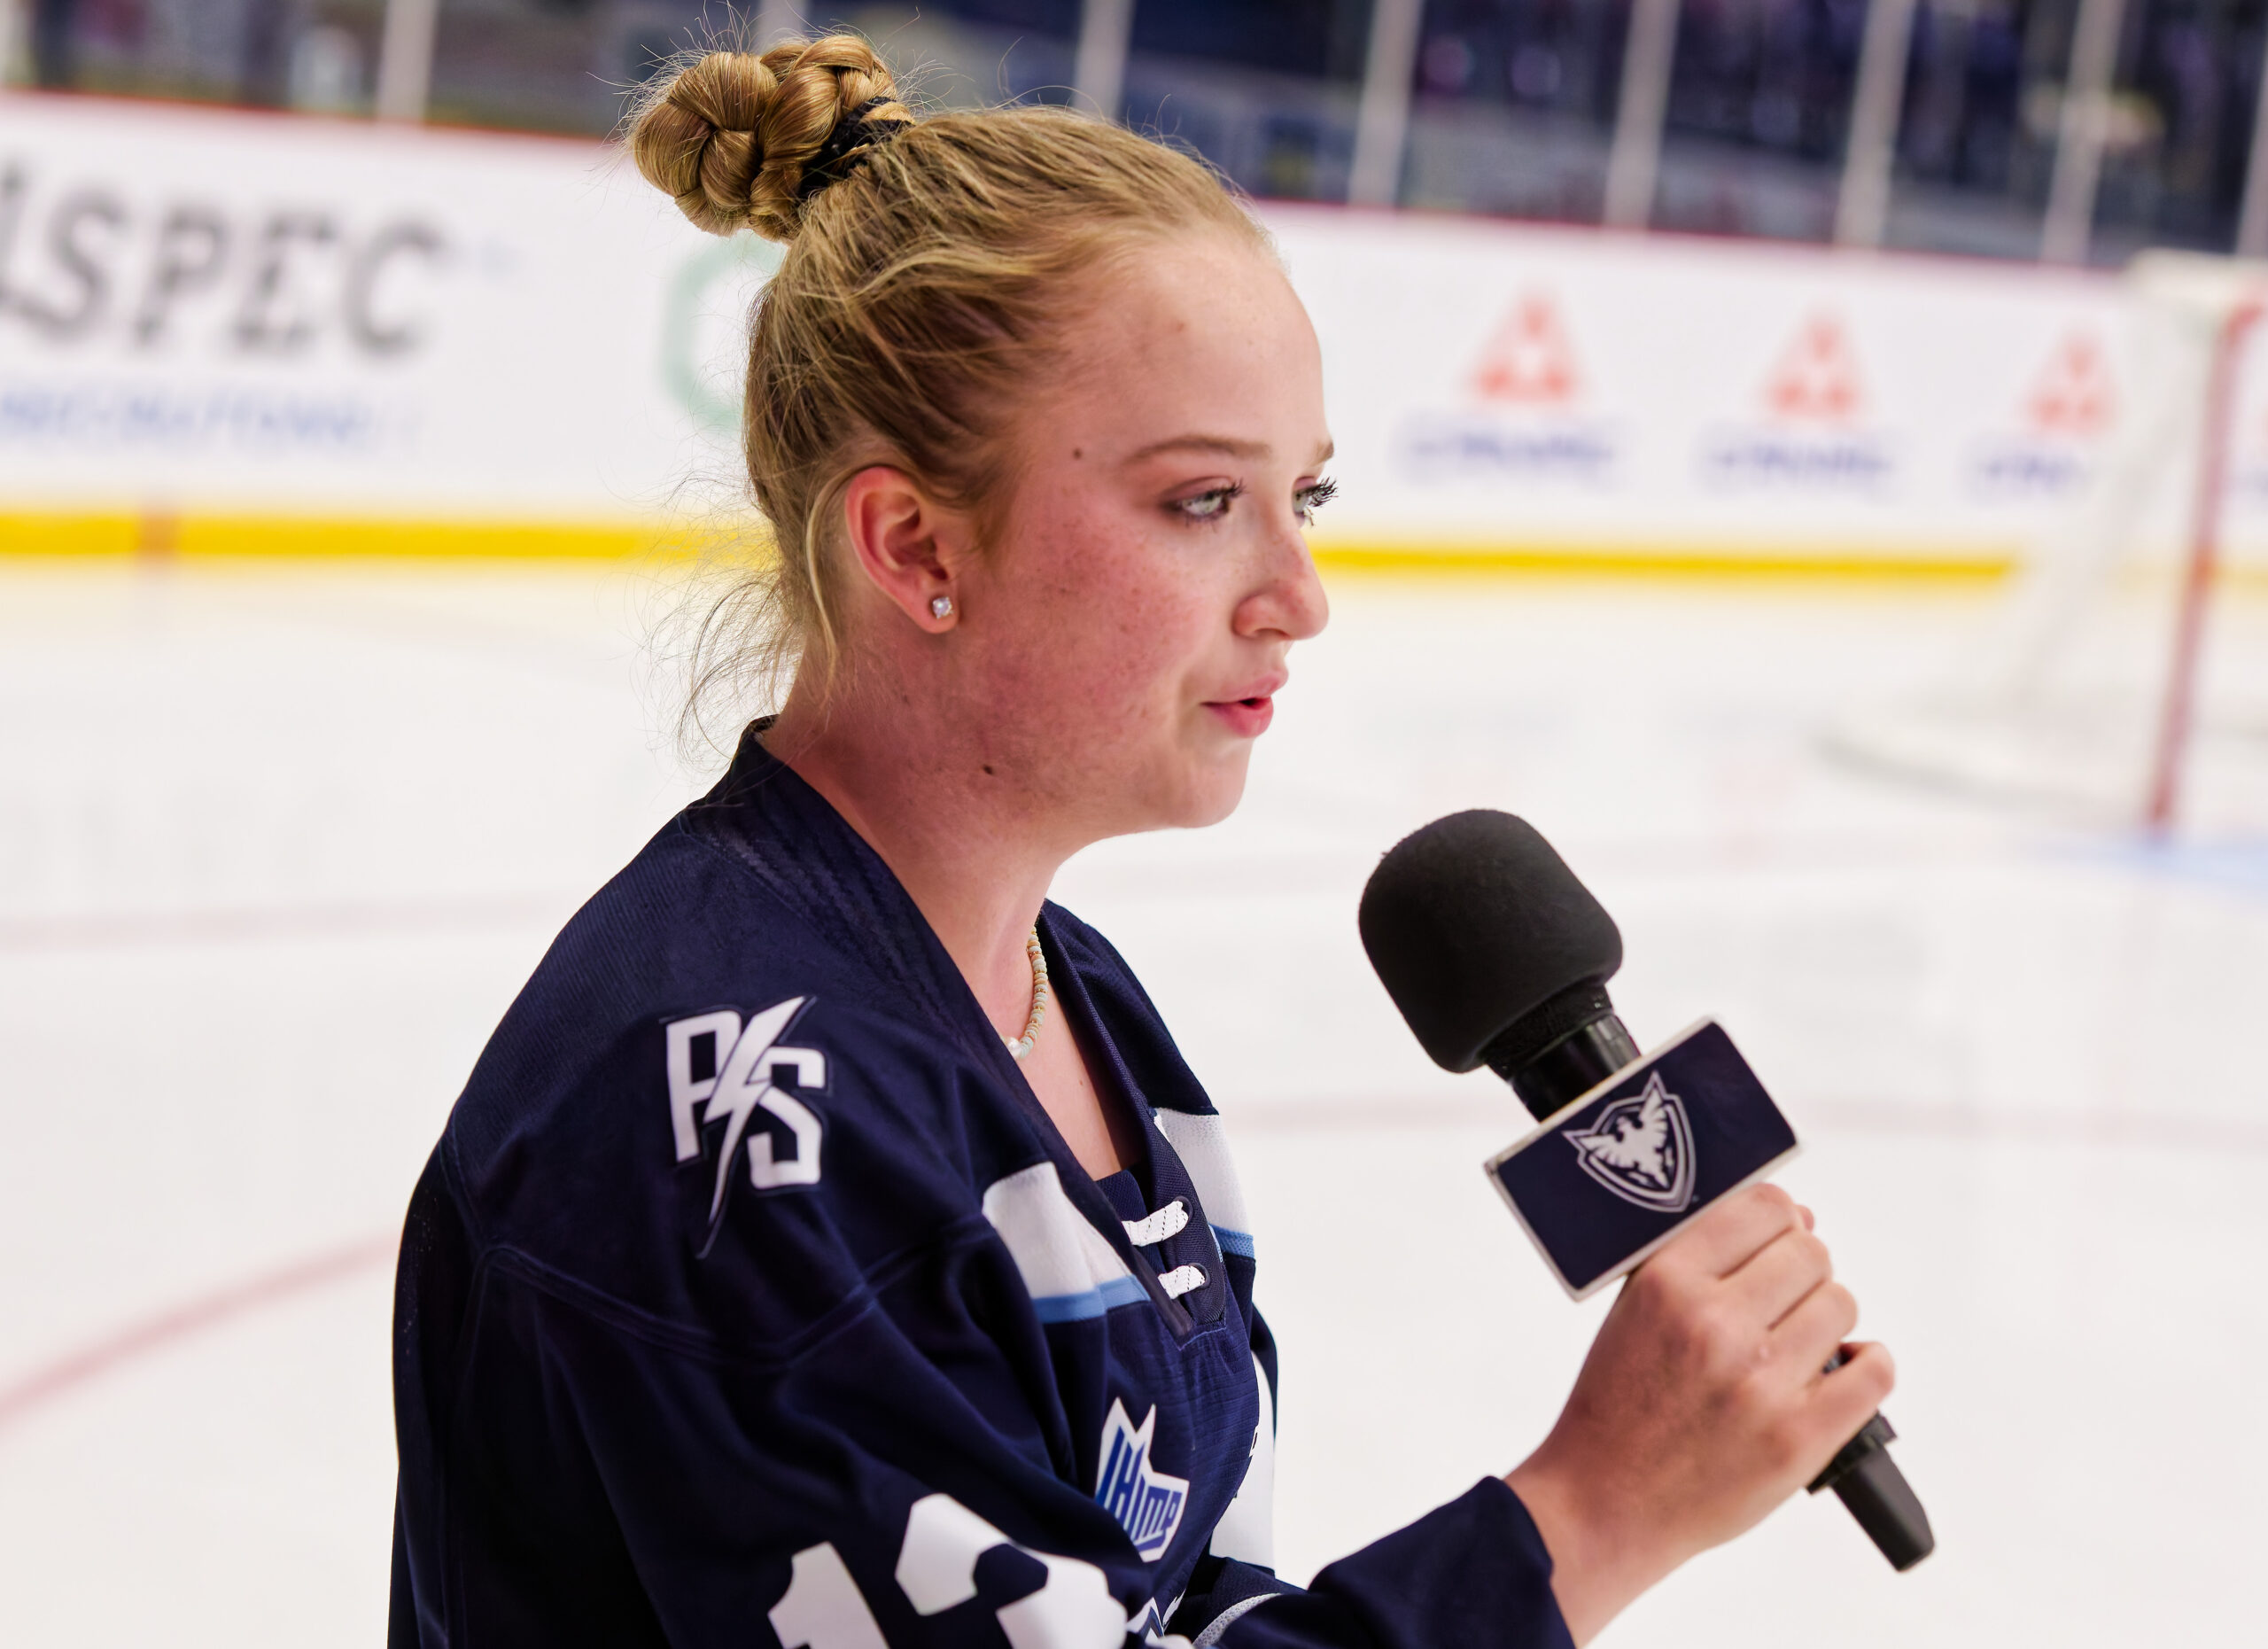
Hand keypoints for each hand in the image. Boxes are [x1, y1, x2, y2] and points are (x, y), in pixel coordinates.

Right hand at [1504, 1184, 1894, 1644]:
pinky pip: (1873, 1373)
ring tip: (1794, 1347)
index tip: (1776, 1242)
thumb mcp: (1634, 1310)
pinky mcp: (1799, 1438)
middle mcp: (1716, 1326)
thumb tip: (1796, 1217)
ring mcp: (1762, 1383)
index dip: (1781, 1221)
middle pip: (1811, 1254)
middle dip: (1802, 1273)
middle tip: (1780, 1305)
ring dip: (1825, 1321)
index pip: (1765, 1208)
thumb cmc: (1620, 1405)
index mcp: (1668, 1284)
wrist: (1607, 1500)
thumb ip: (1705, 1258)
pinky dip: (1866, 1367)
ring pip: (1842, 1306)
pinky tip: (1838, 1373)